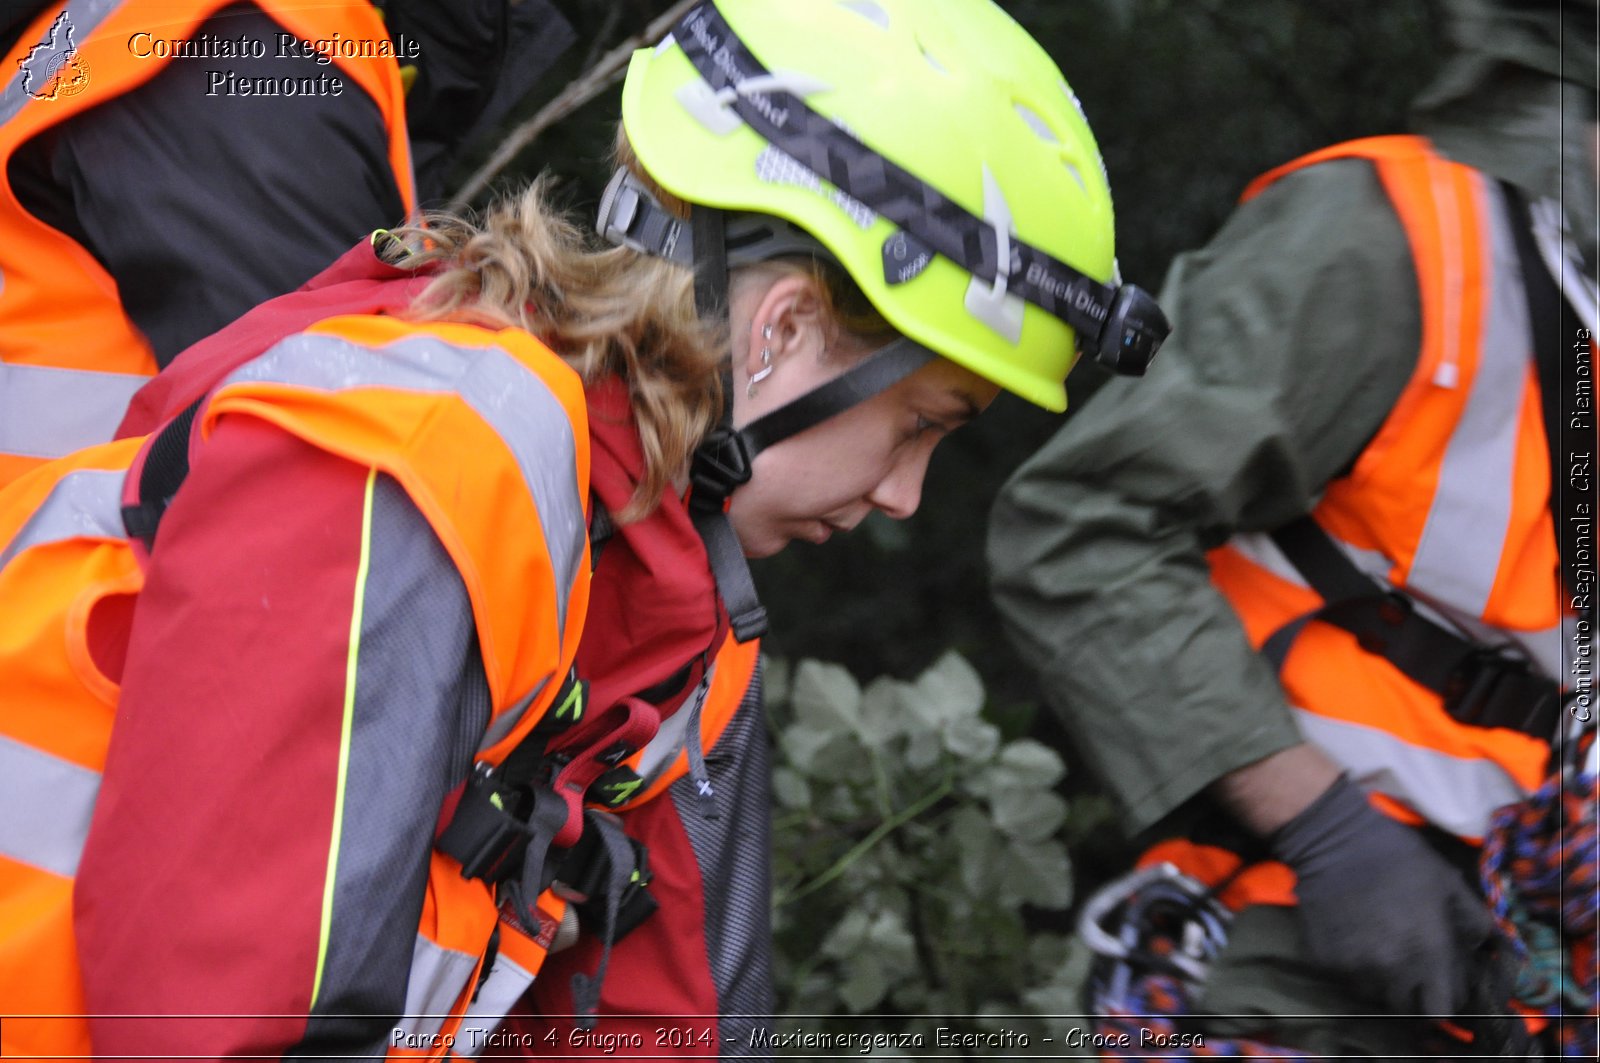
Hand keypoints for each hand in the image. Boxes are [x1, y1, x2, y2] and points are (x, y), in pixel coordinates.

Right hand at [1269, 775, 1495, 1014]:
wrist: (1334, 839)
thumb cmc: (1398, 857)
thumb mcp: (1449, 882)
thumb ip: (1473, 922)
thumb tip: (1481, 950)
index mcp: (1427, 953)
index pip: (1441, 1009)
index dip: (1443, 998)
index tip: (1438, 983)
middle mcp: (1390, 968)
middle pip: (1406, 1008)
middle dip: (1411, 992)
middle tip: (1408, 965)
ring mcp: (1352, 966)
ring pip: (1373, 994)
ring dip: (1380, 980)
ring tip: (1378, 948)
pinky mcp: (1323, 959)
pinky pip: (1344, 977)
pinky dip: (1351, 965)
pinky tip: (1353, 936)